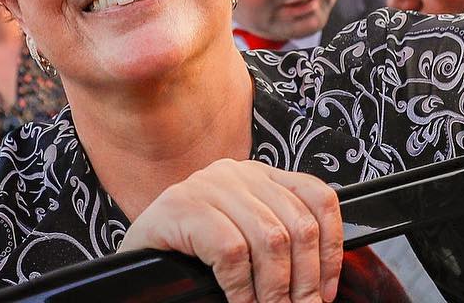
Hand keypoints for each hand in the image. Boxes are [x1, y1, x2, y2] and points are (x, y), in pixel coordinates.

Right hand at [119, 159, 342, 302]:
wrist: (132, 259)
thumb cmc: (192, 257)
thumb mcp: (245, 241)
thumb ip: (278, 246)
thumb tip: (320, 285)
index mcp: (260, 176)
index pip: (317, 197)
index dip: (331, 246)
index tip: (328, 290)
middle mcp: (238, 172)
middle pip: (296, 223)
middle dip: (306, 279)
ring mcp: (208, 185)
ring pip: (269, 238)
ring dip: (276, 289)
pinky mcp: (180, 207)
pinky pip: (230, 250)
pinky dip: (242, 287)